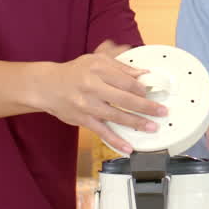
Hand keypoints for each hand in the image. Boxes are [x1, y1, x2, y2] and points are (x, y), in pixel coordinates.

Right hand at [41, 41, 166, 153]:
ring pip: (116, 116)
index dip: (140, 88)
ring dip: (136, 123)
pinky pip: (102, 131)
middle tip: (162, 111)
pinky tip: (128, 147)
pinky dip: (116, 140)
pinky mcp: (82, 119)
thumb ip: (120, 67)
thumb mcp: (96, 61)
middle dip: (146, 106)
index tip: (150, 93)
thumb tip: (143, 74)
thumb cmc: (74, 72)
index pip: (125, 80)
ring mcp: (87, 105)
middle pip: (124, 98)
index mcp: (97, 69)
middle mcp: (92, 86)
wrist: (46, 86)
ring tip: (152, 127)